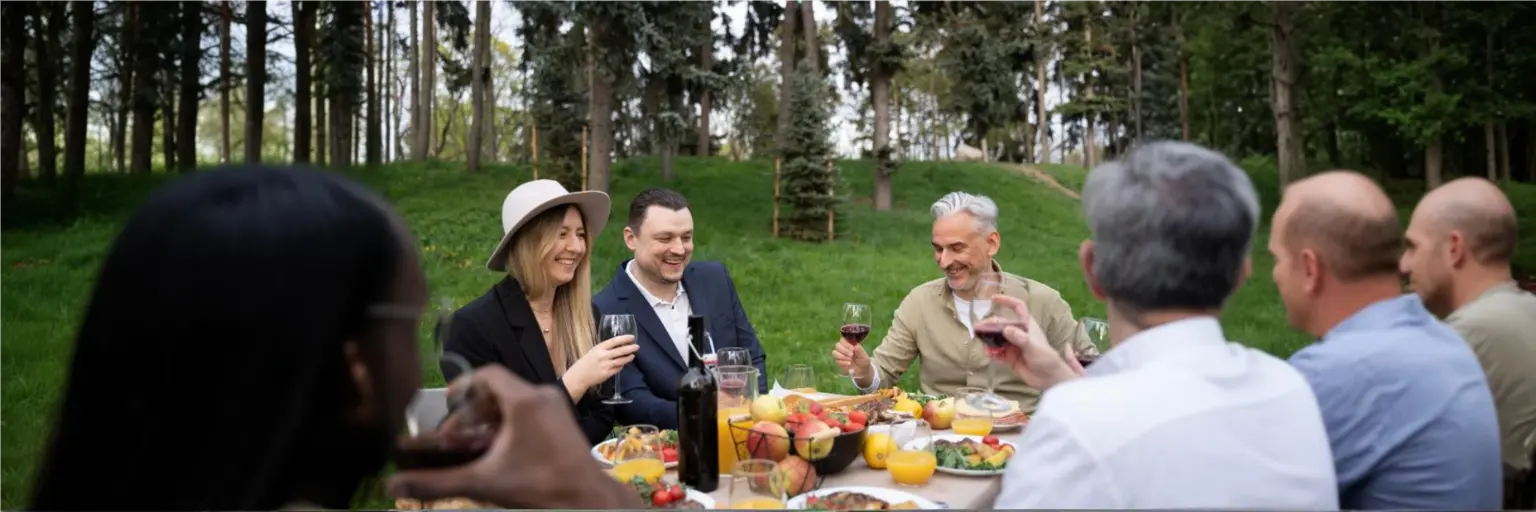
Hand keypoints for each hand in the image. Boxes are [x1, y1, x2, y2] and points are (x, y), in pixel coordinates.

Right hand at [388, 366, 644, 508]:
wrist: (587, 499)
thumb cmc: (540, 486)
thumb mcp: (483, 483)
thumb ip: (436, 482)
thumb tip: (394, 485)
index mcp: (524, 400)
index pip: (487, 374)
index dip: (463, 385)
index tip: (448, 402)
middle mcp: (542, 396)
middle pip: (498, 390)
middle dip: (473, 411)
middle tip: (456, 434)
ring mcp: (556, 407)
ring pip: (514, 402)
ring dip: (491, 419)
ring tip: (474, 444)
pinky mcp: (563, 421)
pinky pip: (530, 411)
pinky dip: (510, 424)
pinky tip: (499, 450)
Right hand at [566, 334, 638, 390]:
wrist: (580, 375)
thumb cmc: (587, 361)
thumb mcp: (594, 351)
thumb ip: (605, 348)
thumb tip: (619, 345)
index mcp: (599, 348)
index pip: (614, 341)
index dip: (624, 339)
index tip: (632, 337)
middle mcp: (603, 356)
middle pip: (619, 351)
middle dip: (629, 348)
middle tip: (637, 346)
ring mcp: (605, 365)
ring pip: (620, 361)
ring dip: (628, 358)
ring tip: (633, 355)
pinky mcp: (607, 374)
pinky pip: (618, 369)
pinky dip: (621, 366)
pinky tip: (623, 364)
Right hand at [831, 339, 871, 378]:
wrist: (862, 370)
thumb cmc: (863, 360)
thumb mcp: (864, 355)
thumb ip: (860, 351)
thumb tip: (855, 346)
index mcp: (849, 343)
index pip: (843, 339)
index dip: (846, 344)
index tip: (853, 349)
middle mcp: (843, 347)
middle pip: (837, 345)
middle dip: (844, 351)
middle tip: (852, 355)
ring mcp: (840, 354)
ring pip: (834, 352)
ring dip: (842, 356)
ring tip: (850, 360)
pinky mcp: (838, 361)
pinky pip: (837, 360)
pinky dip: (843, 362)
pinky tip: (849, 364)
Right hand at [980, 295, 1083, 391]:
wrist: (1049, 379)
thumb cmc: (1047, 359)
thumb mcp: (1034, 347)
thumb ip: (1021, 339)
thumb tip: (1006, 329)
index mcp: (1027, 325)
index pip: (1018, 308)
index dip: (1007, 301)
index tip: (993, 299)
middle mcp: (1019, 333)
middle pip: (1001, 324)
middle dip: (989, 326)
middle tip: (977, 330)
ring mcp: (1014, 345)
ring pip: (997, 339)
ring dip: (989, 341)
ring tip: (984, 346)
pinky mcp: (1010, 357)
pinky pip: (997, 352)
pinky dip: (992, 353)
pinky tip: (990, 355)